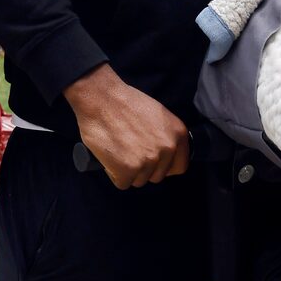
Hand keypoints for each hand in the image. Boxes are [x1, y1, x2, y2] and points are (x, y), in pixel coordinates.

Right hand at [63, 63, 189, 188]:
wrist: (101, 97)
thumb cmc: (125, 102)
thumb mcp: (159, 115)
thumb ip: (166, 135)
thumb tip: (165, 153)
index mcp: (178, 135)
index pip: (179, 166)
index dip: (164, 167)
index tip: (152, 162)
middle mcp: (167, 149)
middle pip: (157, 176)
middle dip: (143, 169)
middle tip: (129, 153)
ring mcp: (148, 160)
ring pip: (139, 181)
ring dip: (128, 172)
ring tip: (118, 152)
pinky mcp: (128, 169)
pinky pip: (122, 183)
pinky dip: (113, 174)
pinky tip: (110, 158)